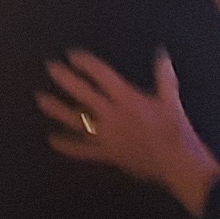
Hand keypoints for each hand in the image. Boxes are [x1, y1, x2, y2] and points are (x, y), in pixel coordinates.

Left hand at [41, 50, 219, 215]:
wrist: (177, 165)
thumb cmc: (176, 132)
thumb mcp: (172, 102)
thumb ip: (164, 77)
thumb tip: (162, 53)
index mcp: (128, 99)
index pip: (101, 75)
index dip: (85, 63)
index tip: (73, 55)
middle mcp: (112, 115)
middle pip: (83, 93)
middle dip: (66, 79)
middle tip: (51, 67)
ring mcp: (107, 136)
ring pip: (76, 120)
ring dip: (57, 109)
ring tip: (41, 100)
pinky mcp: (107, 153)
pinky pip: (83, 150)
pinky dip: (68, 146)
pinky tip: (53, 140)